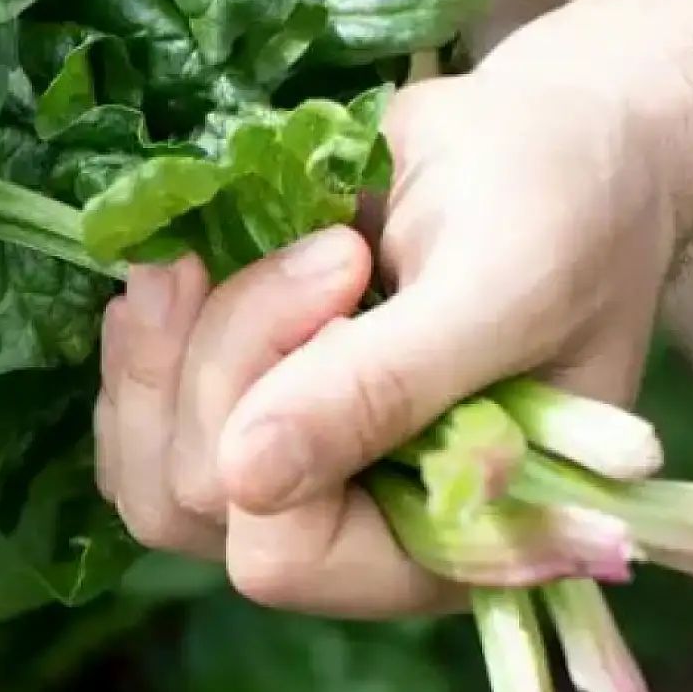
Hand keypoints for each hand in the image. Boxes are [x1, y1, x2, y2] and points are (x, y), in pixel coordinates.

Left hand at [94, 18, 687, 618]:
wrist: (547, 137)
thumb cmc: (560, 209)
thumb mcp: (497, 290)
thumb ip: (386, 388)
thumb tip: (246, 478)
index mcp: (443, 546)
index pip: (284, 554)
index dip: (280, 422)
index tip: (348, 276)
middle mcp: (354, 525)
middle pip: (193, 501)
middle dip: (229, 357)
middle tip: (329, 248)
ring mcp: (286, 467)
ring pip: (144, 462)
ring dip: (166, 345)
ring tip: (228, 251)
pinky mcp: (234, 402)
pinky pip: (132, 410)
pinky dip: (146, 332)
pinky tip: (186, 263)